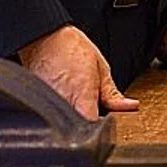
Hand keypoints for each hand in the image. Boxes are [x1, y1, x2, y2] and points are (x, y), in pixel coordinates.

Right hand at [18, 24, 135, 120]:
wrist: (45, 38)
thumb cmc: (73, 49)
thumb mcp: (101, 69)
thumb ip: (113, 94)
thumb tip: (129, 106)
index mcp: (82, 96)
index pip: (92, 127)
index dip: (99, 128)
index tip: (104, 122)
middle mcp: (63, 103)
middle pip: (77, 127)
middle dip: (86, 123)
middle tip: (92, 109)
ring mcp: (48, 104)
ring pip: (64, 122)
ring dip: (73, 116)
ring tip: (75, 100)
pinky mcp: (38, 102)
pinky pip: (51, 114)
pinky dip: (60, 110)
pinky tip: (63, 98)